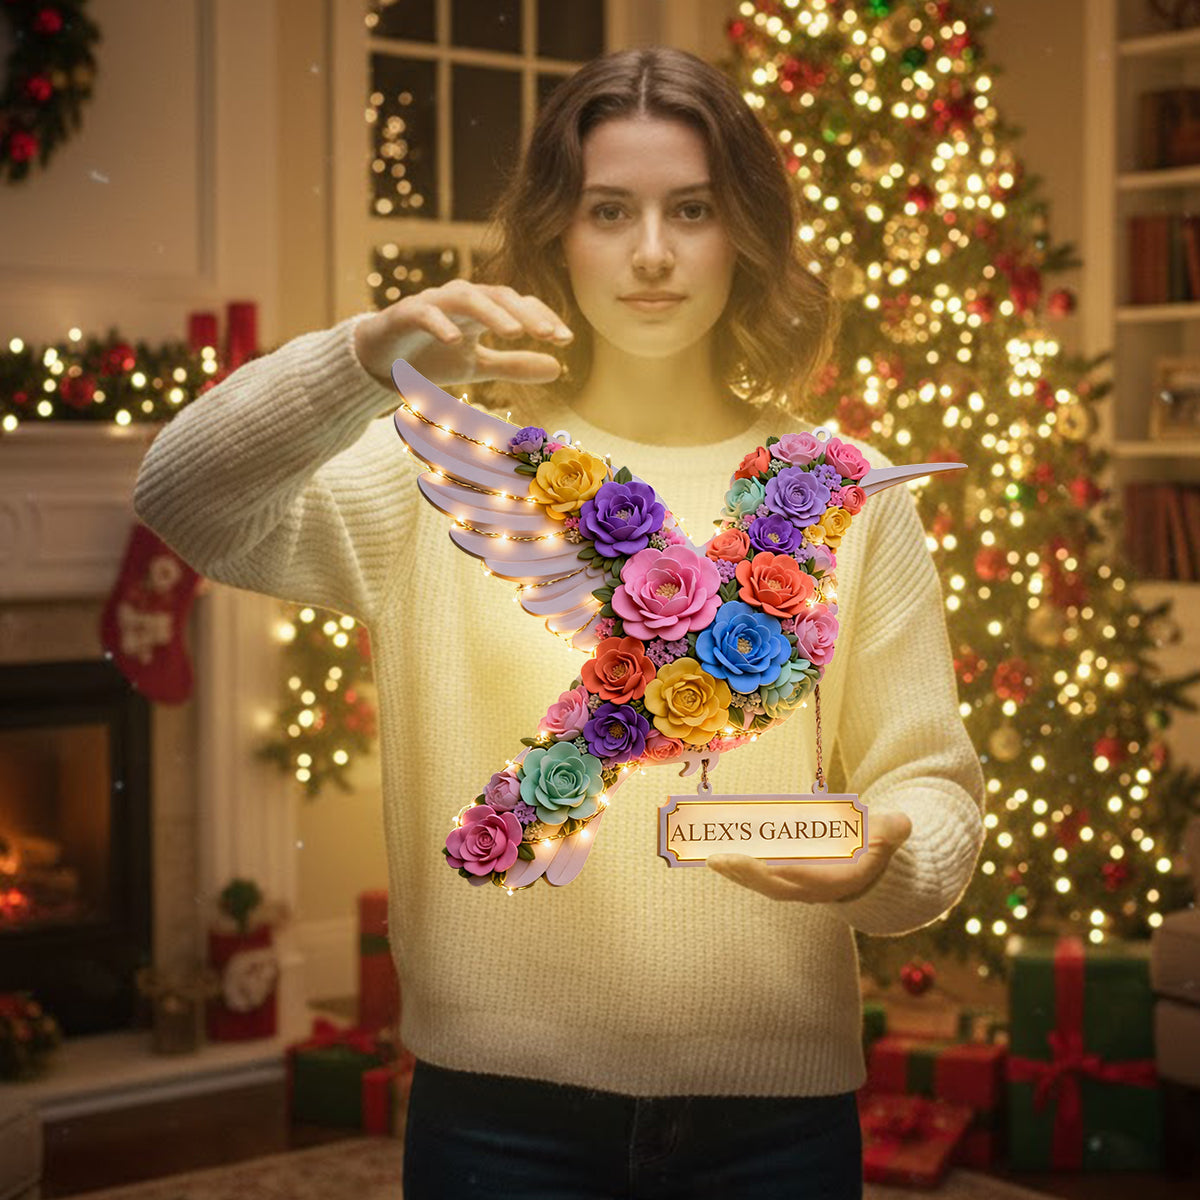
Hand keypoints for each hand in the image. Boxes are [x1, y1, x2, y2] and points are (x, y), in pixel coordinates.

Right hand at [354, 279, 573, 387]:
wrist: (379, 362)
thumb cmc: (431, 357)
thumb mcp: (478, 366)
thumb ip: (515, 365)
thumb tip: (559, 368)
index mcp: (480, 309)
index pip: (518, 305)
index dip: (542, 318)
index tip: (565, 340)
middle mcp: (459, 300)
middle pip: (497, 295)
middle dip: (525, 313)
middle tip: (549, 335)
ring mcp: (431, 304)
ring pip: (465, 297)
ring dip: (492, 313)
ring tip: (514, 333)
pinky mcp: (403, 315)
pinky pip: (423, 313)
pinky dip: (440, 323)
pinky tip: (456, 340)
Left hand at [705, 810, 911, 902]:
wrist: (869, 868)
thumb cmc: (875, 845)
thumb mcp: (889, 835)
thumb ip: (892, 830)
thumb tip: (901, 822)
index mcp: (837, 881)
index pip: (807, 878)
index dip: (785, 872)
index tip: (764, 864)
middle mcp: (811, 888)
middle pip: (774, 884)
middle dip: (747, 873)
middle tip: (718, 859)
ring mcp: (795, 883)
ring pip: (760, 881)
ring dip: (735, 871)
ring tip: (709, 857)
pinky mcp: (782, 875)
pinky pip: (755, 871)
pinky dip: (736, 865)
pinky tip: (715, 854)